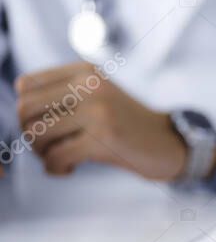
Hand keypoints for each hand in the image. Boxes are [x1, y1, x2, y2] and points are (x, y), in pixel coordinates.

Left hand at [15, 62, 187, 180]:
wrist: (169, 143)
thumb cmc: (128, 125)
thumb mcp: (98, 96)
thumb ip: (63, 95)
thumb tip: (20, 111)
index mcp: (85, 72)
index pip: (26, 85)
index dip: (28, 112)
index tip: (48, 127)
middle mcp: (90, 86)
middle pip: (25, 110)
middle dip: (30, 135)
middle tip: (49, 147)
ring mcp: (97, 111)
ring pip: (37, 134)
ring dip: (42, 154)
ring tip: (61, 158)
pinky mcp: (103, 138)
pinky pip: (56, 157)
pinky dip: (56, 168)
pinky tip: (69, 169)